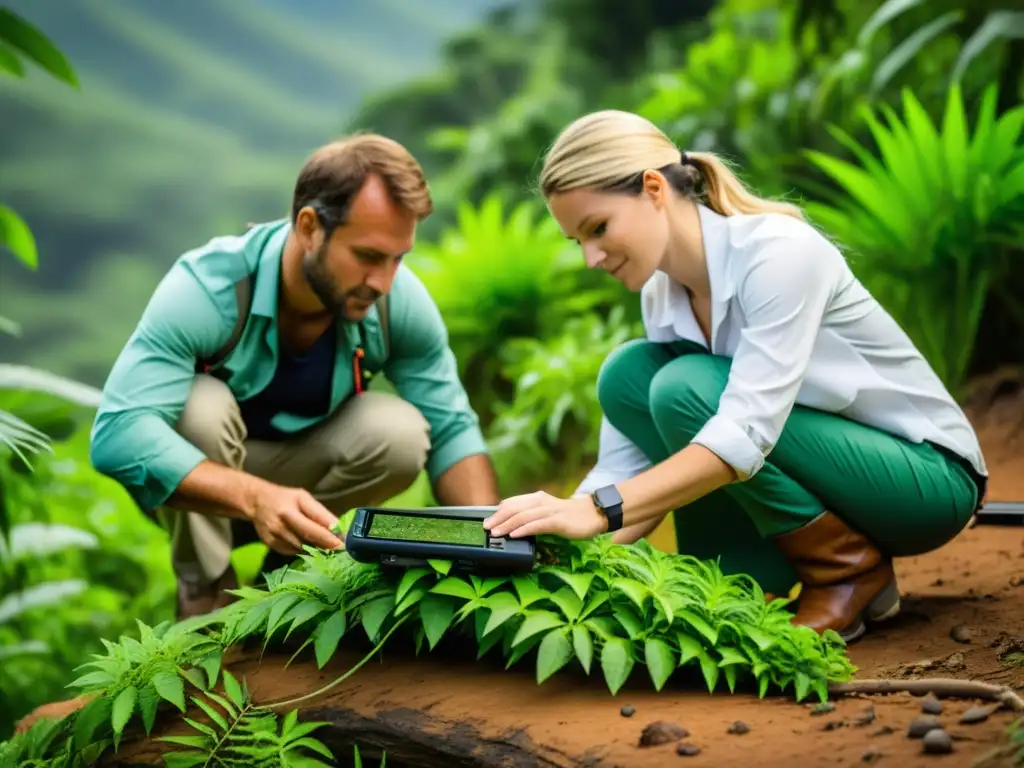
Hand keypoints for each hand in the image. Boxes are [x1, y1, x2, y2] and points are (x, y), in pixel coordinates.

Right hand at [247, 481, 343, 555]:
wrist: (256, 502)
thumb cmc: (285, 498)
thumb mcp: (303, 498)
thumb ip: (319, 513)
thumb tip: (337, 528)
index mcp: (289, 510)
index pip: (313, 526)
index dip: (329, 537)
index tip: (343, 544)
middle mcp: (280, 525)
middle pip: (307, 540)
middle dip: (326, 546)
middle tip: (340, 550)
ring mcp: (274, 537)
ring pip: (302, 548)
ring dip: (316, 549)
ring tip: (328, 547)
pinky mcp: (272, 546)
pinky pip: (293, 551)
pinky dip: (304, 550)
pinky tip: (310, 545)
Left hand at [483, 491, 607, 539]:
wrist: (593, 514)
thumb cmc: (568, 516)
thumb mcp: (546, 512)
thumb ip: (531, 515)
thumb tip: (512, 524)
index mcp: (536, 498)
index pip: (512, 502)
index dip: (498, 512)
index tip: (487, 521)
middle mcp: (541, 502)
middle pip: (514, 508)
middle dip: (498, 518)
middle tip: (486, 528)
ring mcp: (549, 511)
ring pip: (523, 516)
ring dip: (507, 524)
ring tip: (495, 533)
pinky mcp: (558, 521)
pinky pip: (537, 525)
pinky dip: (524, 529)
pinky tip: (514, 535)